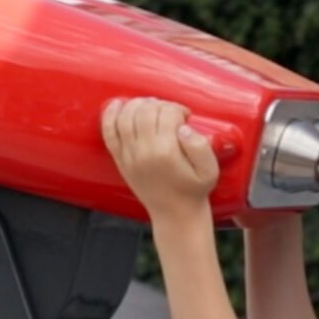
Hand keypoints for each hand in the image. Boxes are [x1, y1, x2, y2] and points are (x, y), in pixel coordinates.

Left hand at [101, 98, 219, 222]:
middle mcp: (144, 152)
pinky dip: (110, 115)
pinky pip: (109, 132)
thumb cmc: (193, 190)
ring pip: (125, 116)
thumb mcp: (210, 170)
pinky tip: (118, 104)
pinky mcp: (120, 160)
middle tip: (170, 112)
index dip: (177, 109)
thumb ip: (201, 146)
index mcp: (166, 152)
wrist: (175, 214)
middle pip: (145, 111)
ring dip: (137, 104)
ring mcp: (129, 156)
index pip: (167, 114)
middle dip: (159, 104)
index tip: (185, 116)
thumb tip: (183, 128)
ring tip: (151, 107)